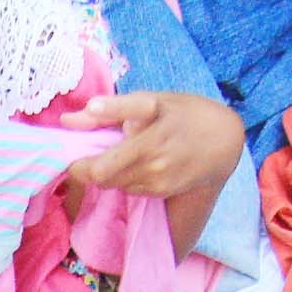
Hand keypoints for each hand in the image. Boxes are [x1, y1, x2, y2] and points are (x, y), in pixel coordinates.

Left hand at [60, 90, 245, 213]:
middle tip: (87, 152)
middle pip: (99, 174)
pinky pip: (127, 187)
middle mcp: (153, 154)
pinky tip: (138, 163)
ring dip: (105, 172)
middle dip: (86, 165)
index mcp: (148, 124)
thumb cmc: (183, 113)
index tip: (71, 155)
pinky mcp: (161, 190)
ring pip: (111, 182)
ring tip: (119, 153)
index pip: (104, 156)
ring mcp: (157, 177)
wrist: (223, 139)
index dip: (79, 161)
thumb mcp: (150, 100)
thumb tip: (67, 120)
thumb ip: (108, 110)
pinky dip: (123, 178)